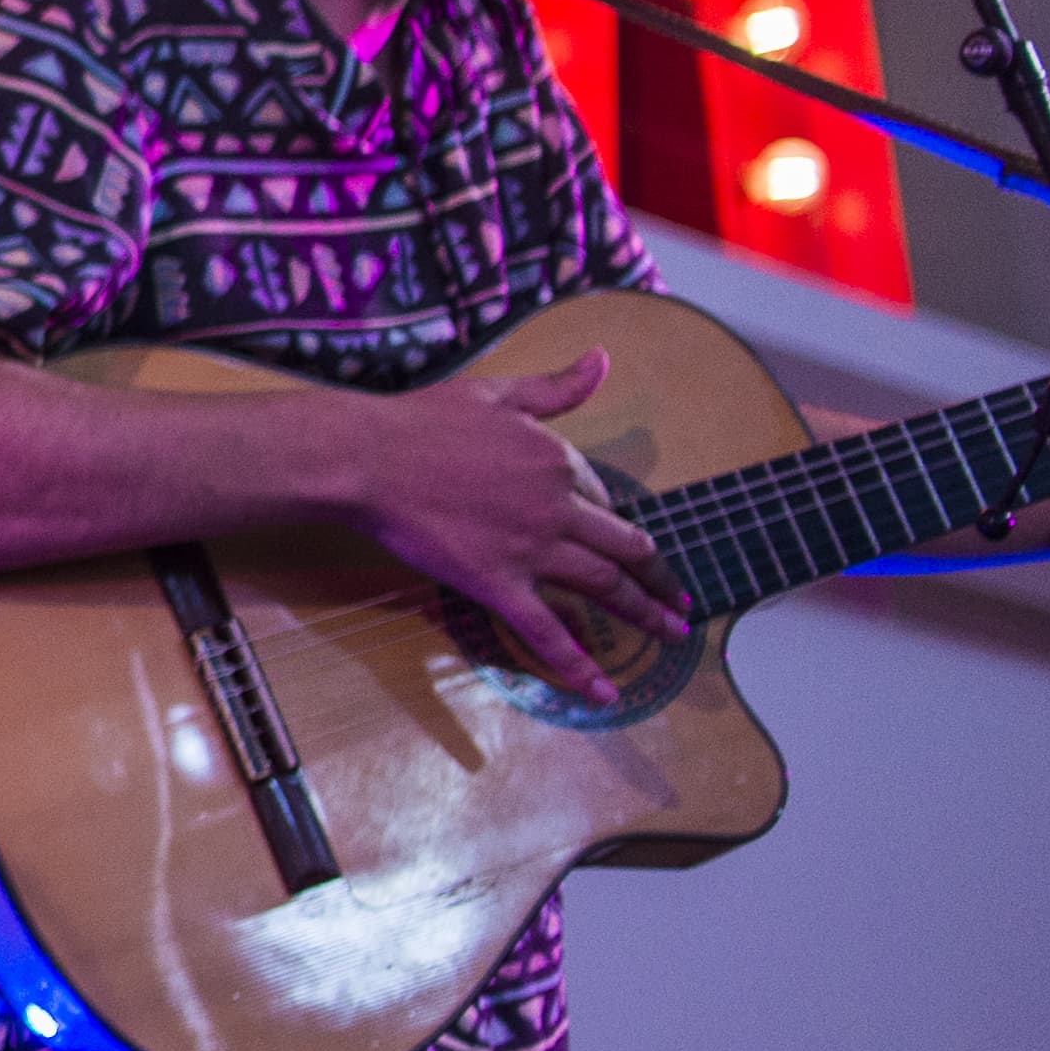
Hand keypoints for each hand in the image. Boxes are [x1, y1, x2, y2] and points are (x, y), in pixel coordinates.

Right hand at [353, 345, 685, 701]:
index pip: (600, 493)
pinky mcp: (497, 585)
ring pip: (602, 587)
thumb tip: (604, 361)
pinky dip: (577, 663)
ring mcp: (530, 551)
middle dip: (659, 577)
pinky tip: (604, 689)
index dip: (610, 514)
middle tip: (681, 602)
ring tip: (670, 634)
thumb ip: (556, 387)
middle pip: (623, 548)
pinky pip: (546, 630)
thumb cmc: (422, 421)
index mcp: (556, 461)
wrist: (368, 458)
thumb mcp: (497, 393)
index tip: (616, 535)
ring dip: (643, 613)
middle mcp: (556, 508)